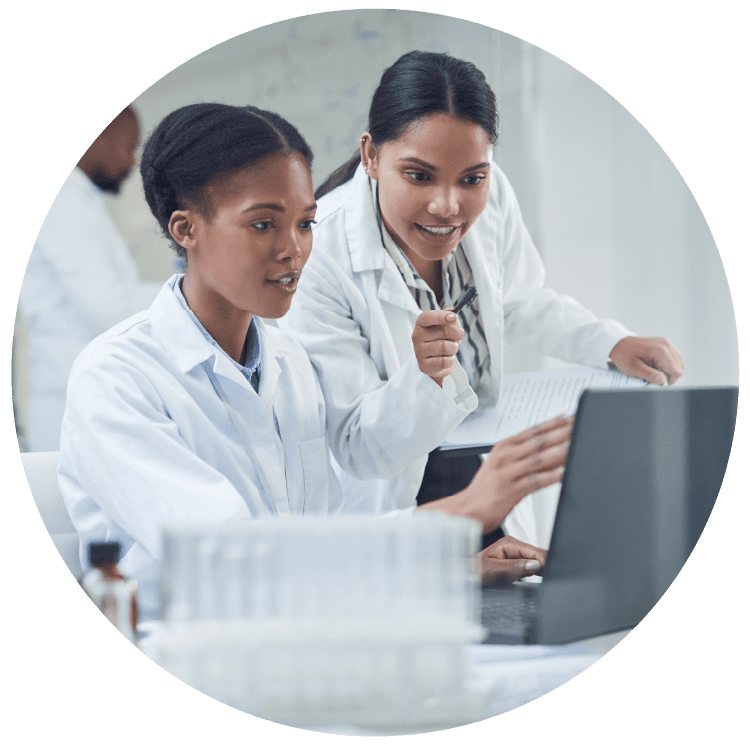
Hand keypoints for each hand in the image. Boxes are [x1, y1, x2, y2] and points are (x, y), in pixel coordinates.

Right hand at [412, 309, 463, 386]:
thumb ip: (449, 317)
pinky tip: (447, 359)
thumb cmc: (440, 339)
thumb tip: (452, 312)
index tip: (453, 317)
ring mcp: (419, 351)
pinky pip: (444, 362)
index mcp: (421, 323)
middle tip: (458, 336)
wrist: (434, 360)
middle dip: (457, 334)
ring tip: (451, 349)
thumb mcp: (445, 325)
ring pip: (445, 347)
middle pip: (443, 331)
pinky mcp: (423, 365)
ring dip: (454, 348)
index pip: (427, 317)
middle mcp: (417, 336)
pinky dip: (450, 361)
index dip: (441, 316)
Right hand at [418, 415, 572, 533]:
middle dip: (561, 433)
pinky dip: (551, 476)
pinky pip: (536, 481)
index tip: (570, 417)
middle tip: (579, 426)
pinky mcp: (511, 491)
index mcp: (503, 447)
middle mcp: (506, 457)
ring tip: (577, 444)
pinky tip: (565, 472)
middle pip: (538, 442)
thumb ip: (521, 455)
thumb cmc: (485, 488)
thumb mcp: (499, 464)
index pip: (532, 431)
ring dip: (560, 451)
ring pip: (539, 459)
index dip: (553, 423)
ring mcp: (508, 473)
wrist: (465, 509)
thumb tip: (546, 447)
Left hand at [479, 536, 546, 585]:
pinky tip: (532, 578)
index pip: (536, 552)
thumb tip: (534, 565)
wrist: (466, 575)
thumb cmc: (473, 571)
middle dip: (544, 567)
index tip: (548, 575)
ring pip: (538, 561)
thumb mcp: (491, 571)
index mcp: (509, 543)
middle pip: (539, 556)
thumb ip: (513, 567)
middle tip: (543, 580)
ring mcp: (516, 554)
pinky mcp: (517, 562)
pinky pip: (532, 566)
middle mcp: (514, 546)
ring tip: (536, 580)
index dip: (545, 564)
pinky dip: (536, 573)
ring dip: (540, 571)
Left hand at [609, 336, 684, 385]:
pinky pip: (671, 358)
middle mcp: (665, 345)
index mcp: (661, 350)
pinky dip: (665, 364)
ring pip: (677, 363)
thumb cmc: (623, 355)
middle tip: (653, 376)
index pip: (677, 371)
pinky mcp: (663, 344)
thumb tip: (663, 381)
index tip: (657, 381)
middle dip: (668, 375)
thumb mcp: (634, 368)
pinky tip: (653, 364)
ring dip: (667, 369)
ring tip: (652, 369)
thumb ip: (650, 375)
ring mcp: (665, 343)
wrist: (617, 344)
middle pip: (679, 367)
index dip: (669, 380)